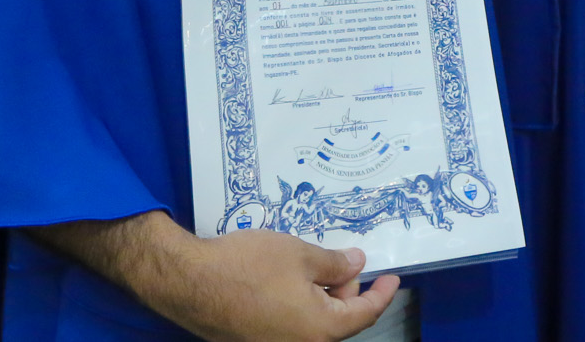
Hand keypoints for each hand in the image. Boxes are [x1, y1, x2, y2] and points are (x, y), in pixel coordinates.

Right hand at [141, 229, 399, 341]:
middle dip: (347, 292)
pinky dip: (301, 306)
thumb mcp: (299, 254)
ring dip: (323, 298)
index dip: (382, 294)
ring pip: (314, 325)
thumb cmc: (248, 265)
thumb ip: (334, 264)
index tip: (393, 278)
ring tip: (316, 266)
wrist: (190, 282)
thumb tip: (356, 265)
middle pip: (340, 323)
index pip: (365, 315)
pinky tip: (292, 280)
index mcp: (320, 329)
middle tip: (344, 262)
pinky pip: (291, 327)